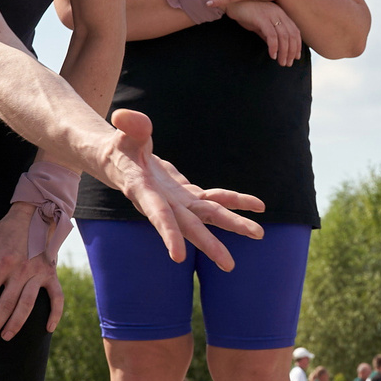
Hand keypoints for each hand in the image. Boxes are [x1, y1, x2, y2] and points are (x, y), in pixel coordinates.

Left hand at [0, 203, 65, 346]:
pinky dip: (55, 314)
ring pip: (27, 306)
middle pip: (5, 305)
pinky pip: (57, 297)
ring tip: (5, 337)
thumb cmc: (3, 233)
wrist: (33, 216)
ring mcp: (38, 273)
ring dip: (16, 324)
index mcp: (2, 263)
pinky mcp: (51, 274)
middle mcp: (20, 270)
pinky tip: (48, 329)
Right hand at [99, 109, 262, 265]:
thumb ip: (130, 127)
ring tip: (259, 234)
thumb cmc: (121, 148)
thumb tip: (123, 116)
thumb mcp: (123, 135)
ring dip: (233, 225)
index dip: (168, 234)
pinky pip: (215, 200)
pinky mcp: (189, 196)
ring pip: (208, 216)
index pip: (158, 215)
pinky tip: (257, 206)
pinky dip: (235, 201)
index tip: (178, 256)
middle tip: (229, 264)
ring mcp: (179, 203)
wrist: (123, 163)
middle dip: (209, 244)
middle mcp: (165, 204)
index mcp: (145, 192)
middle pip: (190, 226)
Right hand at [225, 0, 303, 65]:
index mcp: (280, 14)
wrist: (231, 1)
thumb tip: (275, 48)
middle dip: (292, 51)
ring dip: (284, 52)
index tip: (295, 57)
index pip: (295, 31)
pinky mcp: (261, 17)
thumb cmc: (245, 12)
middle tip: (287, 64)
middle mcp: (278, 13)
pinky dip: (274, 47)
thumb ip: (268, 34)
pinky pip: (271, 35)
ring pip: (284, 36)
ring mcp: (270, 14)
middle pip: (292, 35)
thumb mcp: (260, 24)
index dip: (297, 45)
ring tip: (281, 62)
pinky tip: (272, 55)